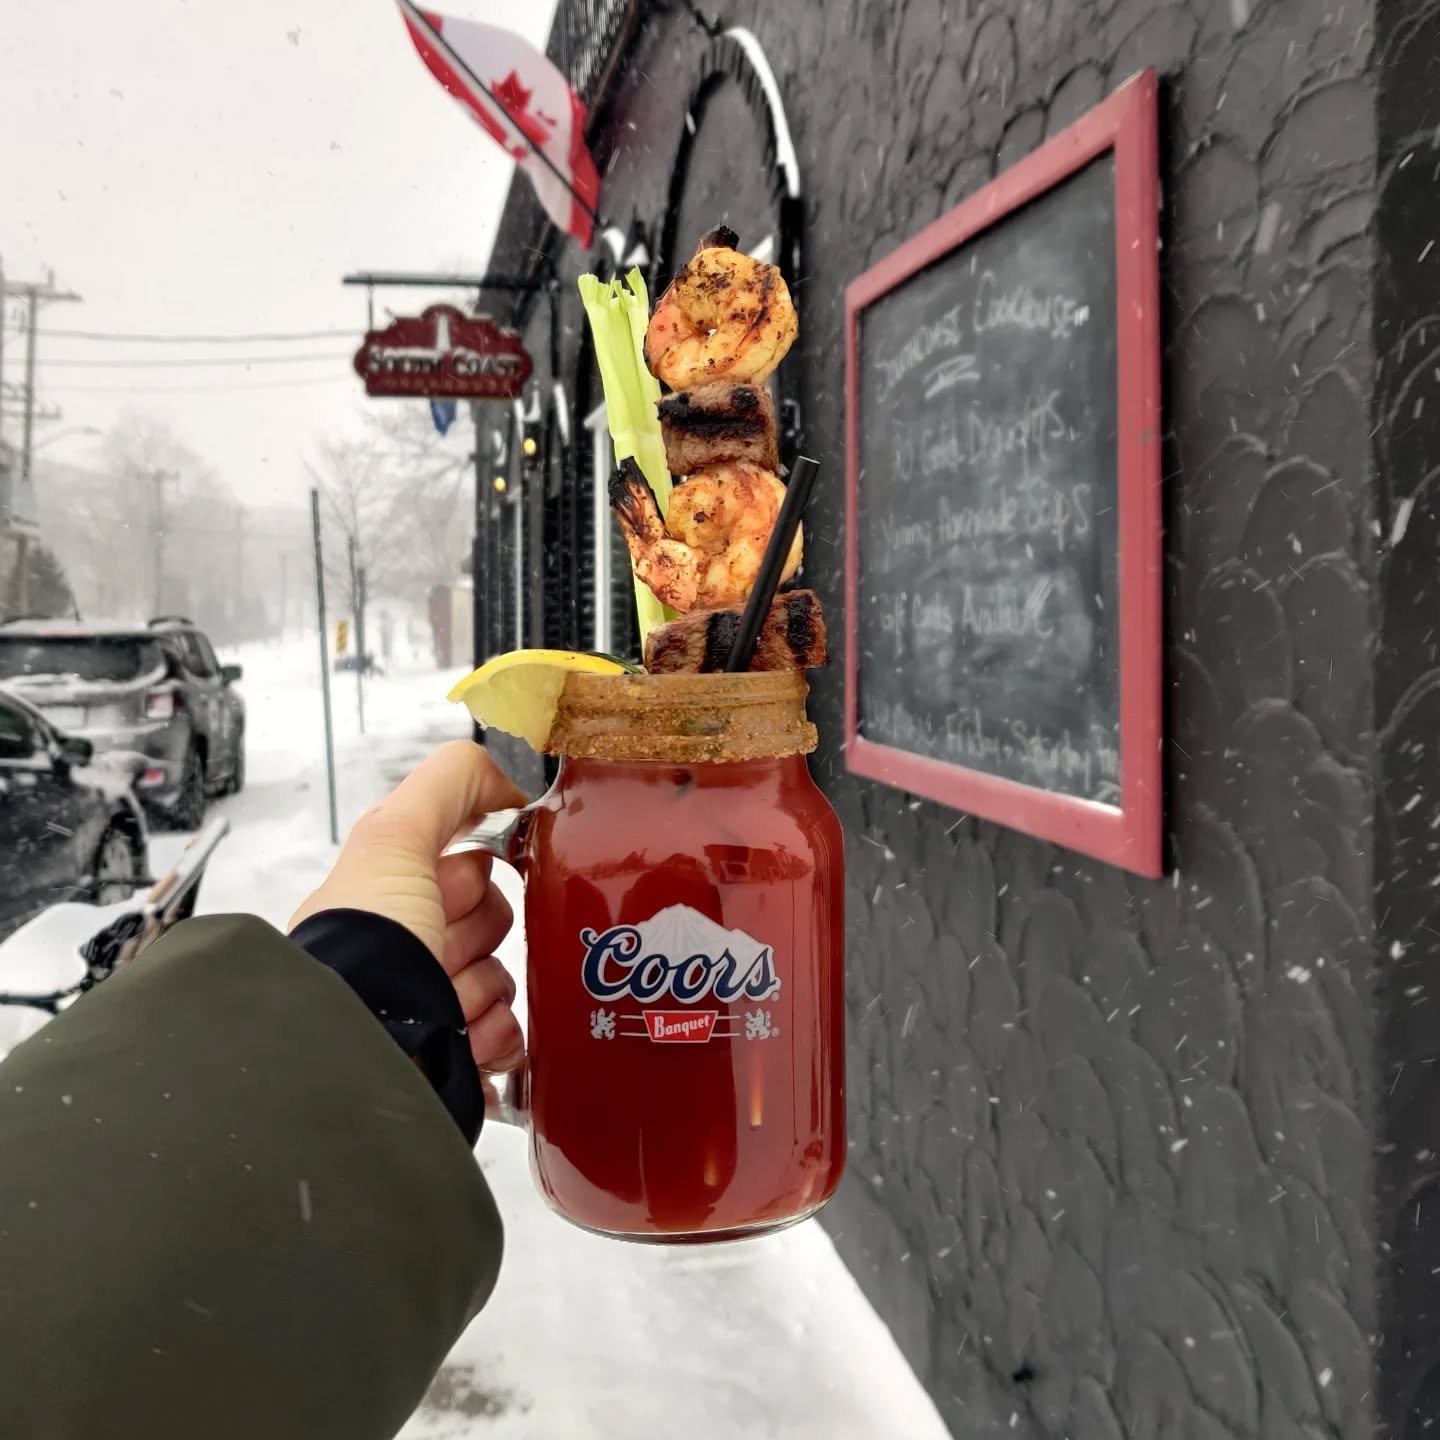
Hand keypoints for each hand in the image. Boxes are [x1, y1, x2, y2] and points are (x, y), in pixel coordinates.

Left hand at [291, 741, 527, 1072]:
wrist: (356, 1051)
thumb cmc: (361, 948)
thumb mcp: (395, 837)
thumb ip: (449, 785)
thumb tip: (509, 774)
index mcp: (387, 903)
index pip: (464, 873)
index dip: (471, 877)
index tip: (452, 889)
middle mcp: (405, 956)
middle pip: (490, 926)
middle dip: (478, 937)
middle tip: (444, 949)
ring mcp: (430, 1012)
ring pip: (501, 982)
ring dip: (485, 991)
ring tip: (448, 1005)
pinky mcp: (455, 1063)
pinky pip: (508, 1038)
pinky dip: (496, 1039)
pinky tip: (467, 1042)